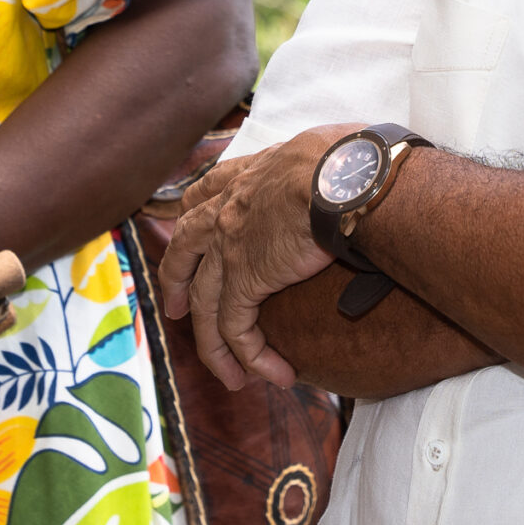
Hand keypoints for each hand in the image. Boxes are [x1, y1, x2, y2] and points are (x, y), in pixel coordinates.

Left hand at [159, 127, 354, 390]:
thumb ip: (318, 164)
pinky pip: (236, 329)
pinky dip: (251, 357)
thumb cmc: (348, 157)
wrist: (343, 176)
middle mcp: (227, 209)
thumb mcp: (322, 148)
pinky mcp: (246, 280)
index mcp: (246, 175)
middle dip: (175, 281)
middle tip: (175, 309)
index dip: (192, 222)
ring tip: (230, 376)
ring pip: (205, 305)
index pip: (203, 196)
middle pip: (184, 249)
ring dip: (213, 346)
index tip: (189, 241)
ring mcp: (229, 247)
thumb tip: (348, 169)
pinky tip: (276, 376)